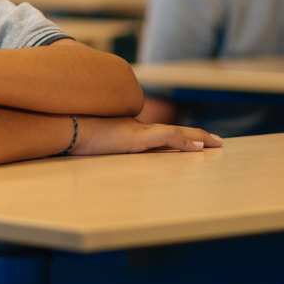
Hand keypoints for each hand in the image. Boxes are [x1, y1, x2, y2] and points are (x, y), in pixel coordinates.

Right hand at [70, 116, 221, 155]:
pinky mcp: (137, 136)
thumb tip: (103, 157)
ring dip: (198, 138)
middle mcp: (137, 128)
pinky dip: (184, 141)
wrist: (67, 127)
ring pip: (176, 132)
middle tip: (217, 141)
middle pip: (174, 131)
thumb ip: (105, 150)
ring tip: (216, 144)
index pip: (161, 134)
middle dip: (196, 136)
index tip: (195, 142)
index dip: (180, 137)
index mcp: (129, 132)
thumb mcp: (94, 146)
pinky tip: (198, 148)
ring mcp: (138, 131)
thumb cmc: (75, 138)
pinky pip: (167, 137)